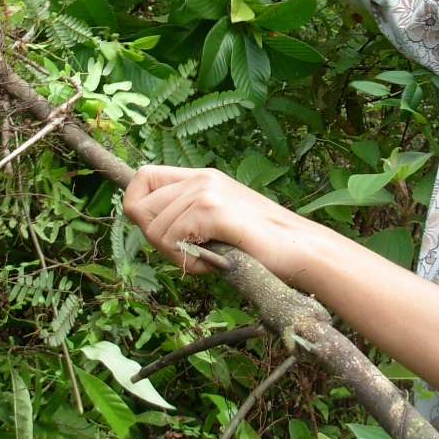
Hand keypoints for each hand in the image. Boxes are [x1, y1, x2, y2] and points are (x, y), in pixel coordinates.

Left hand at [122, 165, 316, 275]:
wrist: (299, 248)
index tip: (157, 230)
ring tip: (206, 258)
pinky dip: (188, 261)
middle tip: (185, 254)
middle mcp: (200, 178)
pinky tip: (212, 262)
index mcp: (200, 177)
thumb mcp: (218, 219)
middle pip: (140, 208)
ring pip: (155, 229)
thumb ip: (187, 215)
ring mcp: (206, 192)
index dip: (138, 206)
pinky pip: (174, 240)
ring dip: (174, 255)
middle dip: (155, 240)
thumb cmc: (259, 242)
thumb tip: (148, 225)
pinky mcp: (213, 210)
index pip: (143, 177)